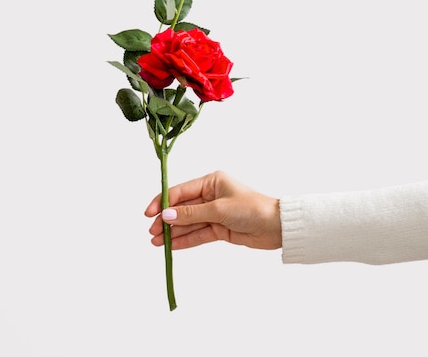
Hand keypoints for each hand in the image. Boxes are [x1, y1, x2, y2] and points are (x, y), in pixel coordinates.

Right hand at [145, 171, 281, 249]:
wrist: (277, 227)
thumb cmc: (252, 209)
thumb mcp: (219, 209)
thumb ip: (191, 214)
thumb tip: (167, 216)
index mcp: (211, 182)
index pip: (180, 191)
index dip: (163, 202)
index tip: (149, 214)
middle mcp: (211, 196)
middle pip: (182, 208)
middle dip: (167, 220)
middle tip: (152, 231)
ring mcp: (214, 213)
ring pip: (188, 223)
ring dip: (173, 232)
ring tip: (157, 242)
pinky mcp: (219, 229)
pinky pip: (198, 234)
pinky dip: (185, 240)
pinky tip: (172, 246)